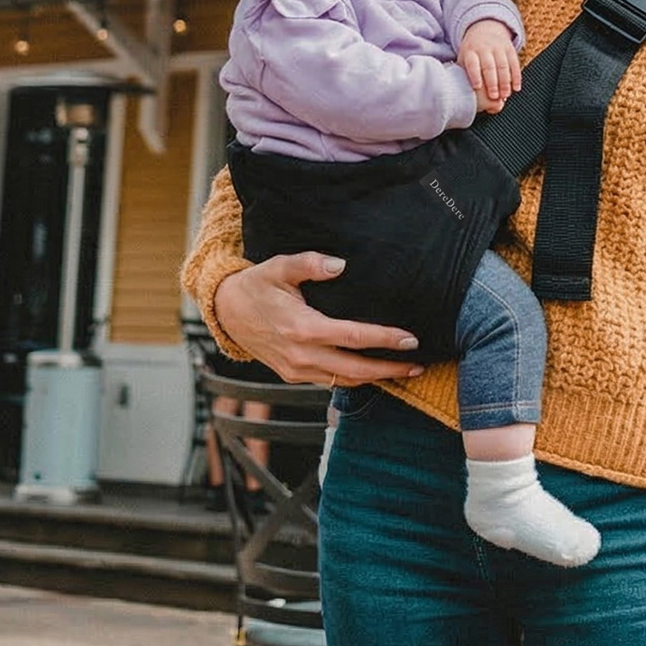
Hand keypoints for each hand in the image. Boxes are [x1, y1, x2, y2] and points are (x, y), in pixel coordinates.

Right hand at [214, 253, 423, 385]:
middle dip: (390, 369)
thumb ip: (309, 263)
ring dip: (377, 379)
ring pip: (345, 382)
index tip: (410, 339)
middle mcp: (301, 355)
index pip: (353, 337)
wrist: (226, 313)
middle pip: (356, 370)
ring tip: (405, 371)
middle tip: (419, 364)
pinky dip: (355, 380)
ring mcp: (297, 370)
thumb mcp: (279, 267)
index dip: (385, 339)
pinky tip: (374, 372)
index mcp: (302, 328)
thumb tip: (340, 265)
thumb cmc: (257, 286)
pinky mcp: (294, 376)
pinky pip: (331, 382)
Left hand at [458, 19, 520, 105]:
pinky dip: (516, 77)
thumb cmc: (472, 51)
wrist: (485, 30)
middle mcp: (485, 48)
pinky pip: (514, 64)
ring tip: (505, 95)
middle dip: (492, 82)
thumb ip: (464, 74)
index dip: (475, 75)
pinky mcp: (510, 49)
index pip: (472, 64)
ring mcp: (499, 48)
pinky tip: (516, 88)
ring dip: (505, 82)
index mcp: (471, 52)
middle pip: (489, 66)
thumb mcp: (464, 58)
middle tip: (494, 97)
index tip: (477, 87)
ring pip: (503, 65)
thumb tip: (463, 95)